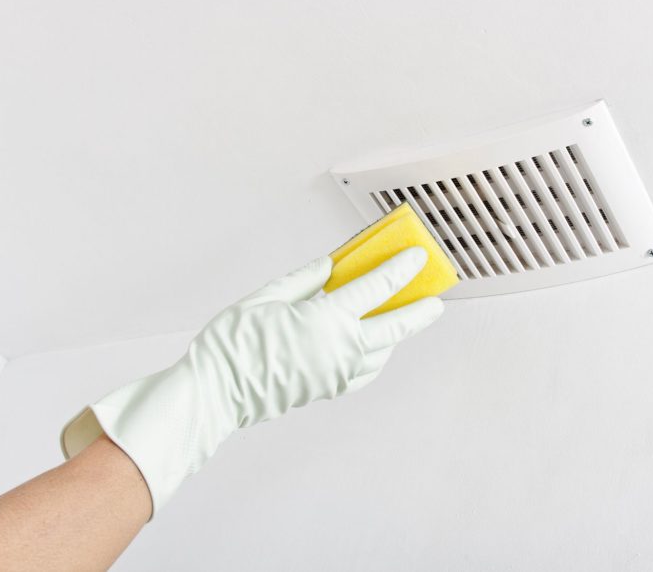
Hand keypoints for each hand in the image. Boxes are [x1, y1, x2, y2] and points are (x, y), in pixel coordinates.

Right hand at [61, 247, 443, 515]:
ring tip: (402, 317)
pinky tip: (372, 345)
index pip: (376, 289)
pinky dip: (376, 355)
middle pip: (395, 327)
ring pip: (382, 351)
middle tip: (436, 300)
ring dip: (396, 334)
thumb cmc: (232, 346)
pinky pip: (365, 370)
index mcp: (326, 319)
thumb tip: (330, 267)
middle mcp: (340, 349)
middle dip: (419, 311)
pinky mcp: (328, 388)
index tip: (417, 257)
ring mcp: (337, 373)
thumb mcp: (266, 297)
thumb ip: (304, 280)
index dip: (401, 270)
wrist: (215, 394)